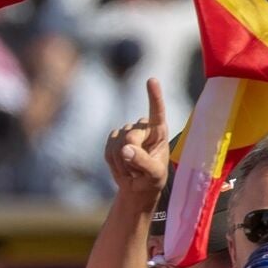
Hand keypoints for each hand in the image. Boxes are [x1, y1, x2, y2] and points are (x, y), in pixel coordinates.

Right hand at [104, 78, 168, 196]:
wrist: (137, 187)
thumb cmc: (153, 179)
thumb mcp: (155, 175)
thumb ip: (143, 162)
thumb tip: (125, 149)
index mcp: (159, 132)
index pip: (157, 112)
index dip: (154, 96)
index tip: (152, 80)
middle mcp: (143, 127)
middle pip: (131, 135)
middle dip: (131, 154)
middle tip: (139, 171)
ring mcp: (127, 132)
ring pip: (118, 143)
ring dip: (123, 162)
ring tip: (133, 170)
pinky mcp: (113, 139)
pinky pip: (108, 147)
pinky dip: (113, 161)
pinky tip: (122, 166)